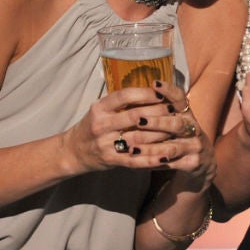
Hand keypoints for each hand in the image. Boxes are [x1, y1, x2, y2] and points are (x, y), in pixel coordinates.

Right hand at [63, 81, 205, 176]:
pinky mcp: (111, 160)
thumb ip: (121, 102)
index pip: (125, 96)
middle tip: (176, 110)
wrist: (73, 152)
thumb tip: (152, 88)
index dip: (146, 93)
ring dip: (160, 134)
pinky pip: (134, 160)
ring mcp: (105, 144)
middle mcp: (101, 124)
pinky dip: (151, 159)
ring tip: (177, 130)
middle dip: (159, 112)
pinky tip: (166, 156)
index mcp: (99, 108)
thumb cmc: (93, 126)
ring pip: (139, 137)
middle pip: (136, 116)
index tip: (163, 92)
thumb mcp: (101, 109)